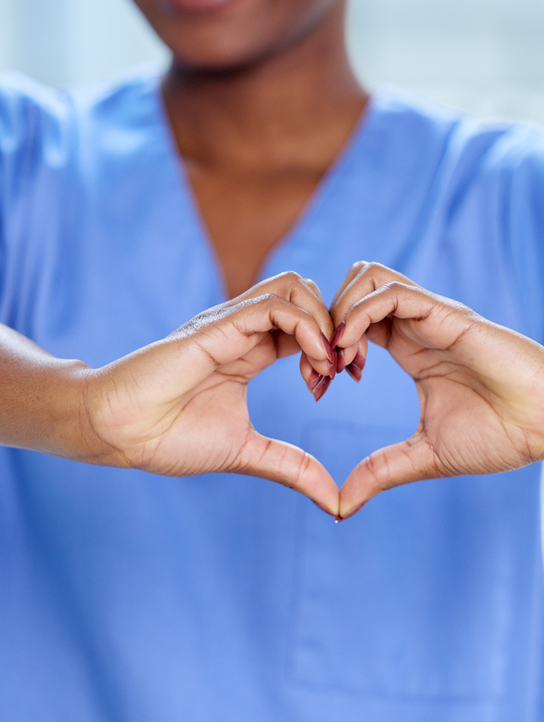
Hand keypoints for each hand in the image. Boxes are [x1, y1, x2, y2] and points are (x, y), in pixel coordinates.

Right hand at [82, 273, 339, 513]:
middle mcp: (243, 330)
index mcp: (251, 351)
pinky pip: (273, 306)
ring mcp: (230, 324)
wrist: (119, 432)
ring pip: (293, 287)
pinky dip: (305, 326)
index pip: (306, 326)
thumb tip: (335, 501)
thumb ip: (292, 468)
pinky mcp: (217, 326)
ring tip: (329, 363)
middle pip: (306, 295)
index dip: (333, 346)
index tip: (341, 381)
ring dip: (323, 319)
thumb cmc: (169, 438)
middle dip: (337, 325)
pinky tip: (314, 361)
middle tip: (344, 368)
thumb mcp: (247, 452)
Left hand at [330, 262, 543, 518]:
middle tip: (322, 369)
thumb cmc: (500, 435)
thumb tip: (340, 506)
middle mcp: (415, 324)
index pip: (352, 320)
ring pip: (367, 277)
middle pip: (352, 287)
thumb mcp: (424, 456)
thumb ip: (380, 471)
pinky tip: (352, 353)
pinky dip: (360, 315)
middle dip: (323, 322)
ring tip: (338, 358)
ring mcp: (430, 315)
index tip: (320, 386)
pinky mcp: (446, 314)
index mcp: (409, 347)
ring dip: (339, 312)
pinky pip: (392, 294)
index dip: (324, 345)